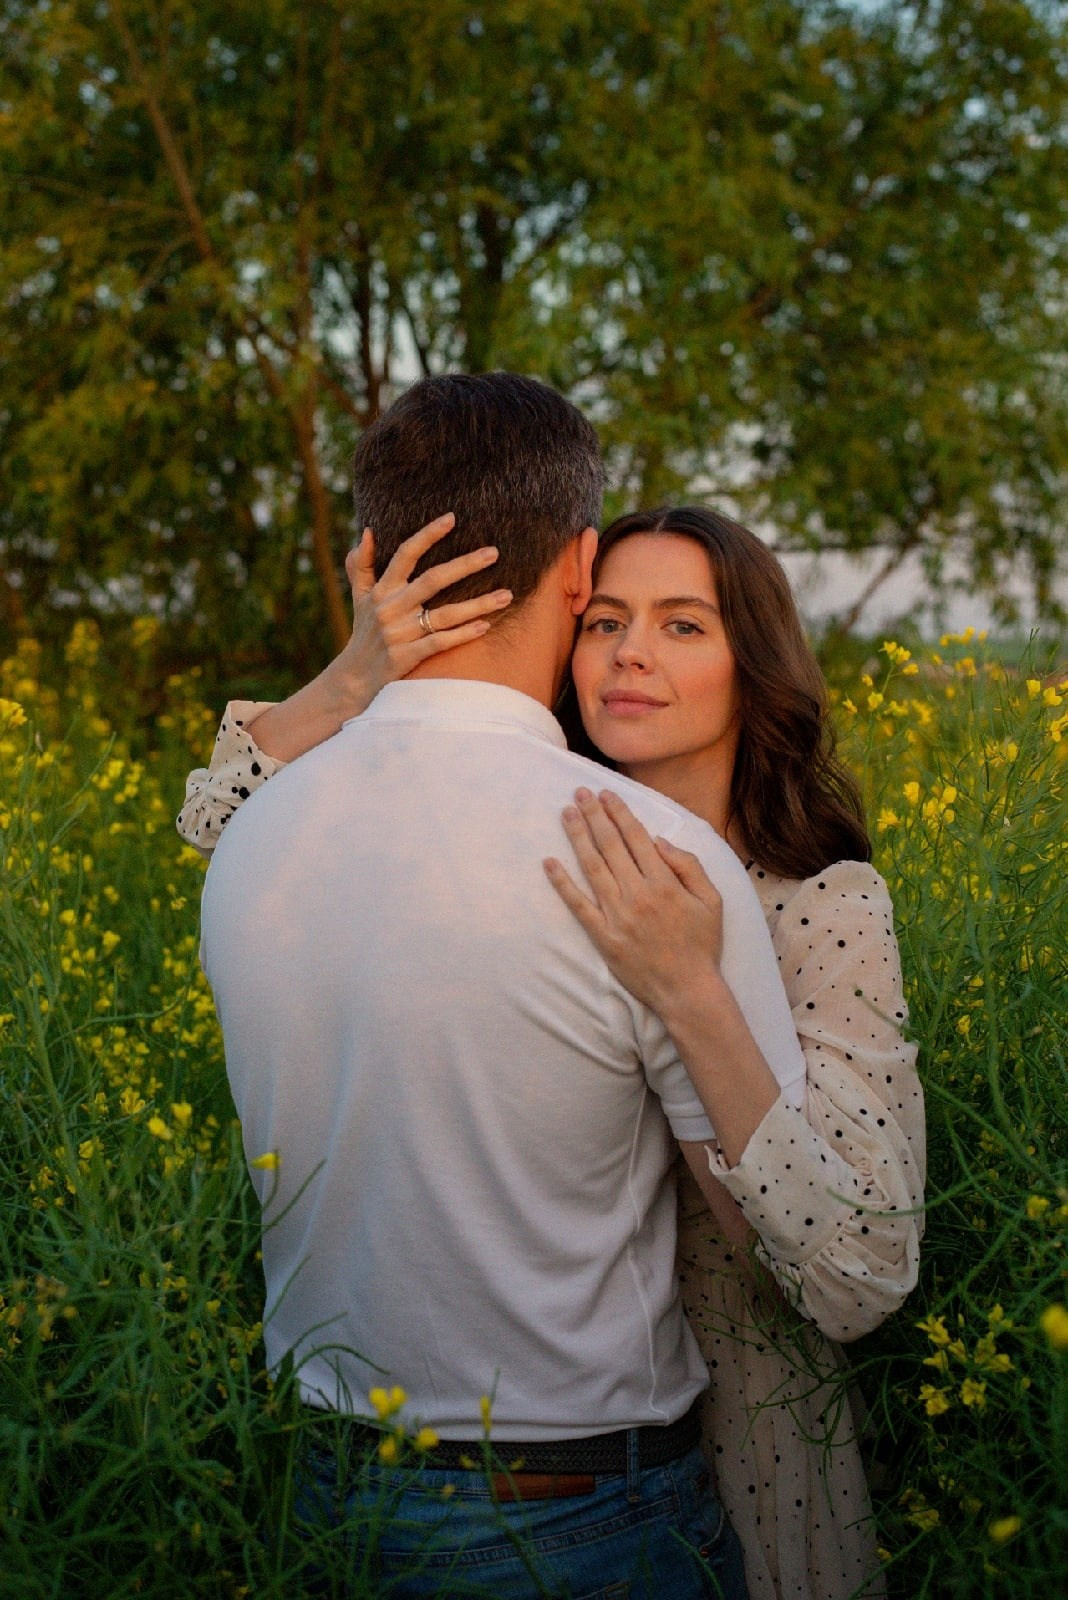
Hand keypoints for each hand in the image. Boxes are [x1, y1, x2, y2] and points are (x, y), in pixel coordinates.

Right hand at [336, 512, 511, 700]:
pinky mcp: (407, 657)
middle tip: (494, 552)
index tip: (452, 518)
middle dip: (464, 565)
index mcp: (382, 590)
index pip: (405, 555)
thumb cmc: (364, 632)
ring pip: (444, 614)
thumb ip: (361, 565)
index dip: (427, 535)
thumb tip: (367, 532)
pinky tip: (486, 626)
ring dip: (477, 604)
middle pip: (433, 580)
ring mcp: (400, 633)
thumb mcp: (359, 597)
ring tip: (507, 595)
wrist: (354, 678)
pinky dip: (463, 635)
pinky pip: (440, 643)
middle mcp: (391, 608)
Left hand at [544, 788, 724, 1017]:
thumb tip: (659, 841)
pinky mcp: (603, 936)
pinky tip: (549, 862)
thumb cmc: (701, 944)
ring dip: (578, 838)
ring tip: (567, 814)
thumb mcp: (712, 900)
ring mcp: (617, 915)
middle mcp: (637, 894)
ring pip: (592, 868)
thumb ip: (688, 866)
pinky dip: (562, 883)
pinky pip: (578, 905)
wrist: (686, 989)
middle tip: (579, 793)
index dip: (619, 813)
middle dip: (594, 816)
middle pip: (610, 846)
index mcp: (664, 883)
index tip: (606, 794)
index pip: (636, 838)